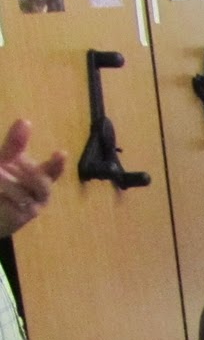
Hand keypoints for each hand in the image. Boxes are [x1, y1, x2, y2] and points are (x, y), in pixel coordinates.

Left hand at [0, 120, 65, 239]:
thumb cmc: (2, 183)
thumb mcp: (5, 161)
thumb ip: (15, 145)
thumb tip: (26, 121)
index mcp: (40, 178)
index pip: (53, 171)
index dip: (58, 164)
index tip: (61, 153)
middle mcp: (40, 193)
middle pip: (41, 181)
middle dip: (25, 170)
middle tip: (7, 162)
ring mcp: (33, 207)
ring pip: (25, 191)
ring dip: (9, 180)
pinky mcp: (21, 218)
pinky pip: (17, 202)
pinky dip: (6, 192)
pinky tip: (0, 191)